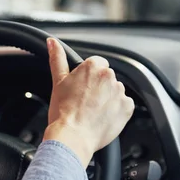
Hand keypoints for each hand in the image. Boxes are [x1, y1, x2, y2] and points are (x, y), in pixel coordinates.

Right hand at [43, 38, 134, 167]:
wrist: (73, 137)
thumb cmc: (63, 112)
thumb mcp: (58, 82)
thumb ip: (57, 58)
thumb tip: (52, 42)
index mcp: (93, 67)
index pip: (96, 64)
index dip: (87, 78)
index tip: (81, 89)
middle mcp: (109, 76)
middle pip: (106, 78)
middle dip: (98, 88)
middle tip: (85, 103)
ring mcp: (119, 92)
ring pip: (115, 91)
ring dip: (107, 99)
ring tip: (93, 112)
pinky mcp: (127, 107)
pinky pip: (124, 105)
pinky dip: (116, 111)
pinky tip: (103, 118)